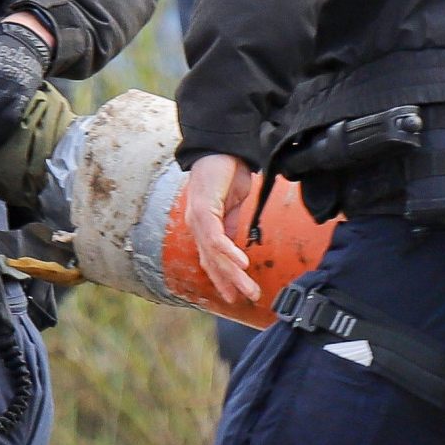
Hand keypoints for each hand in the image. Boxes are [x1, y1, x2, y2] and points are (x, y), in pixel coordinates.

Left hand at [178, 152, 263, 308]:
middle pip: (211, 261)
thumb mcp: (231, 203)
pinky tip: (242, 264)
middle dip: (229, 283)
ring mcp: (197, 217)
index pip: (210, 258)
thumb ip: (229, 223)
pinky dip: (229, 252)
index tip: (234, 296)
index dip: (221, 278)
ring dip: (232, 274)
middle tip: (246, 299)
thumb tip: (233, 244)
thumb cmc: (227, 171)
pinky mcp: (203, 208)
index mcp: (203, 224)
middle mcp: (196, 224)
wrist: (224, 146)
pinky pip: (215, 237)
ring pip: (214, 254)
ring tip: (248, 288)